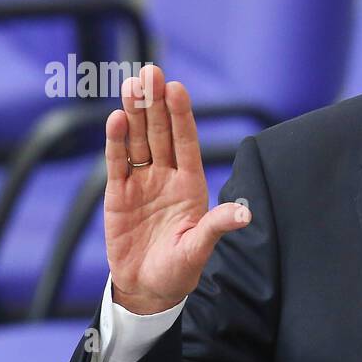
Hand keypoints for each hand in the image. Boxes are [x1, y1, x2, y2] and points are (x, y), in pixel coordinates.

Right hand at [103, 65, 250, 314]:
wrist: (148, 288)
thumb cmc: (180, 270)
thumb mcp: (200, 248)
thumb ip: (218, 225)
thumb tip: (246, 213)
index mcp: (191, 185)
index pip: (186, 142)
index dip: (181, 115)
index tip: (177, 88)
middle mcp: (166, 177)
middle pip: (160, 133)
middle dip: (155, 103)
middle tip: (150, 72)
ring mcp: (141, 183)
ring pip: (138, 141)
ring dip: (135, 114)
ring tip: (132, 85)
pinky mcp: (118, 194)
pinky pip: (117, 163)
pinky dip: (116, 142)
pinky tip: (116, 119)